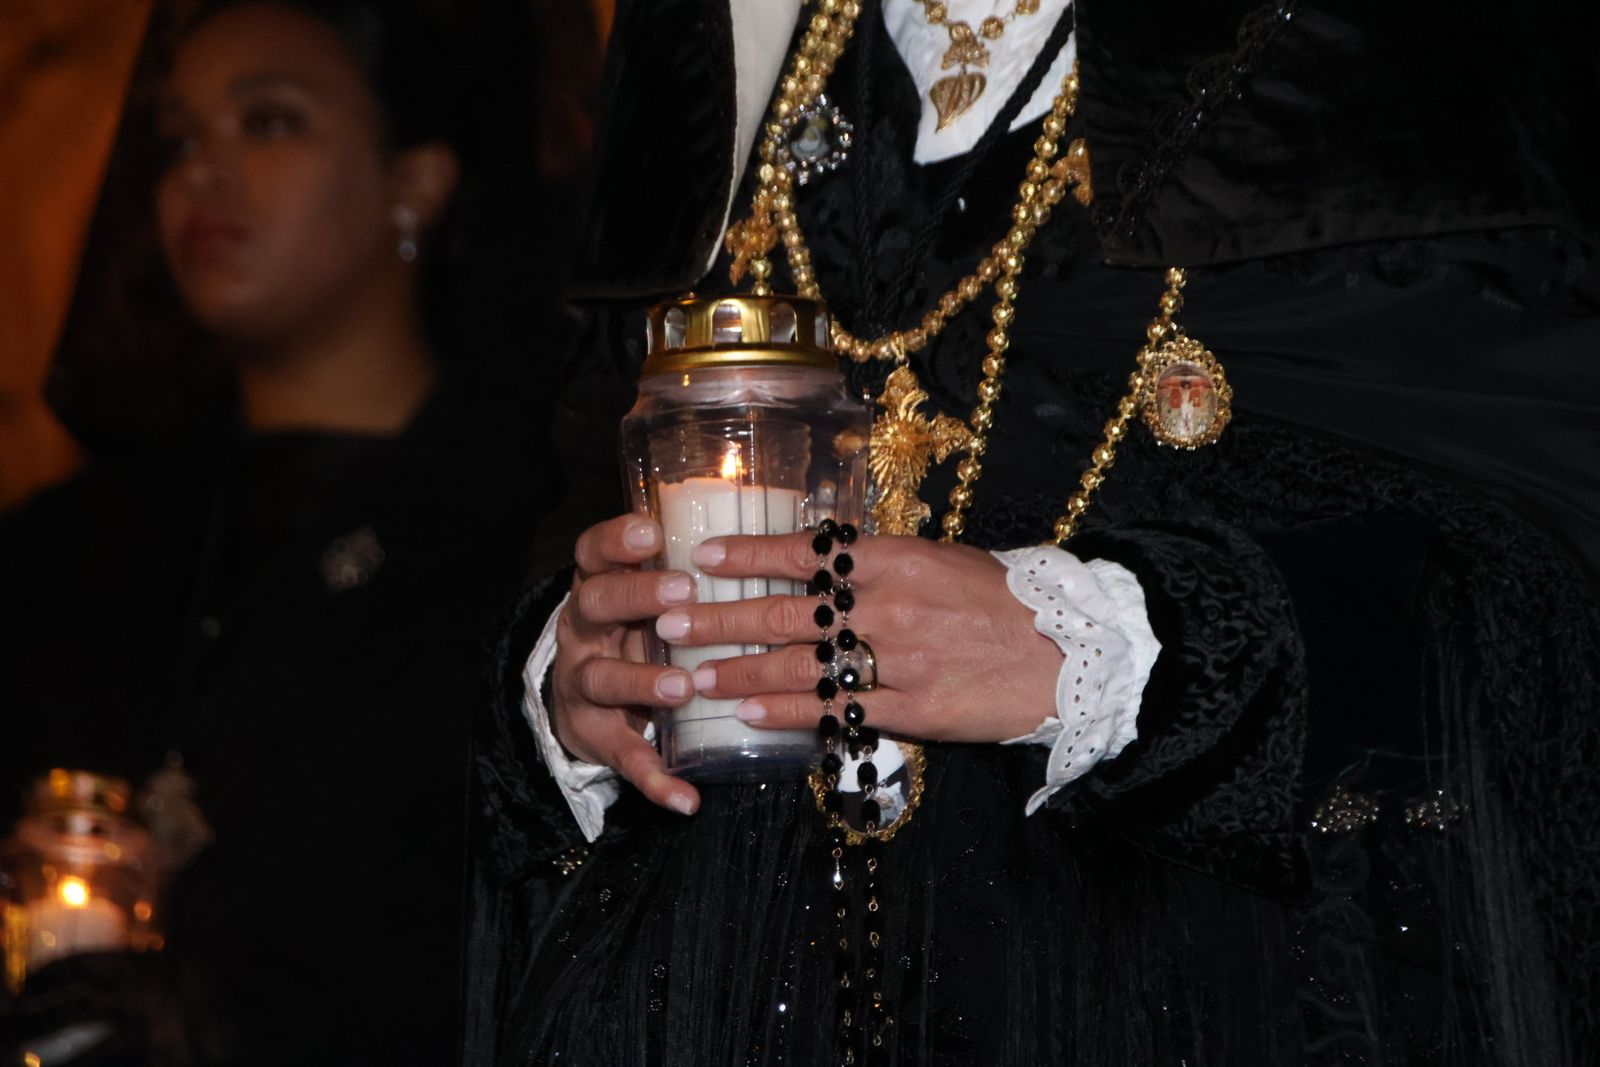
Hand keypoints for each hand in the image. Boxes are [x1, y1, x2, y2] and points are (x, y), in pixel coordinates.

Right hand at [551, 514, 700, 814]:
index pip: (592, 553)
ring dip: (641, 682)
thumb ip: (681, 575)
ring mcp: (582, 684)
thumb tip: (762, 547)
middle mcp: (582, 631)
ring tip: (682, 688)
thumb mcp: (644, 599)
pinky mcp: (594, 735)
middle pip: (595, 604)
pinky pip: (622, 758)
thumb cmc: (635, 632)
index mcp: (597, 588)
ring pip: (600, 679)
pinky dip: (654, 779)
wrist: (582, 701)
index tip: (651, 532)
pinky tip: (686, 799)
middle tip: (683, 592)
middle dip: (636, 597)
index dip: (616, 542)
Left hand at [659, 533, 1061, 742]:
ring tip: (690, 678)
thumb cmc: (1003, 600)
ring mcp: (901, 661)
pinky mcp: (915, 710)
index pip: (805, 553)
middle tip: (667, 621)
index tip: (700, 557)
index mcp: (897, 560)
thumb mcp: (942, 559)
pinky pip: (839, 712)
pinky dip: (790, 712)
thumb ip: (881, 561)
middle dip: (719, 619)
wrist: (1069, 651)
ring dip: (738, 673)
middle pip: (787, 613)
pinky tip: (750, 715)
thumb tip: (820, 551)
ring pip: (801, 666)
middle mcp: (891, 606)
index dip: (748, 555)